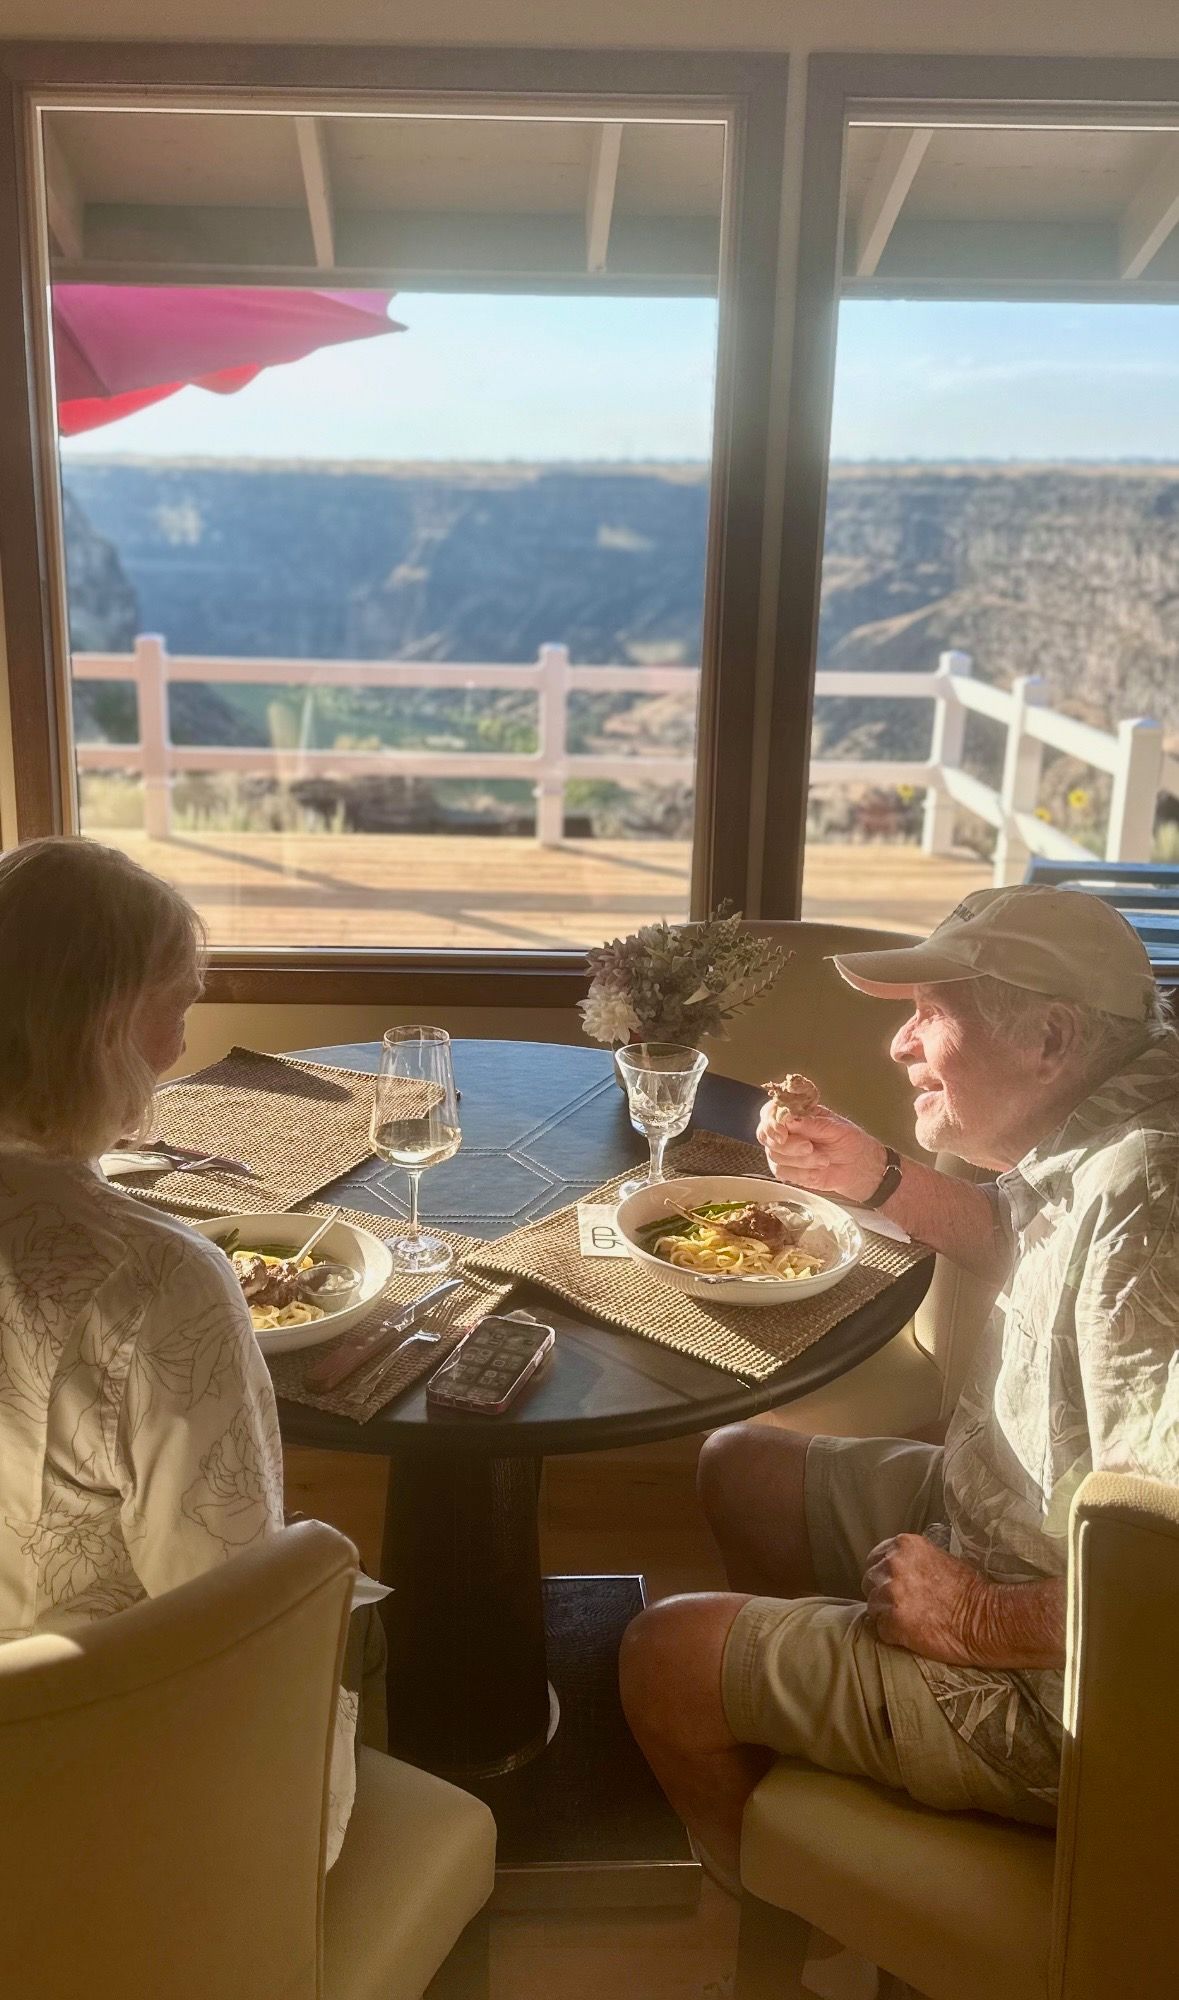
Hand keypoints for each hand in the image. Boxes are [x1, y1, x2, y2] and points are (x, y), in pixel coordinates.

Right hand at [757, 1097, 888, 1204]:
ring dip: (801, 1161)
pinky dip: (801, 1173)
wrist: (859, 1168)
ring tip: (823, 1160)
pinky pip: (782, 1172)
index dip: (771, 1122)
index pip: (770, 1112)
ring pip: (774, 1155)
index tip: (782, 1133)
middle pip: (765, 1135)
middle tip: (809, 1147)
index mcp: (797, 1113)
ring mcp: (784, 1150)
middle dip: (788, 1145)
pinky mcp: (787, 1169)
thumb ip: (812, 1123)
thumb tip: (789, 1119)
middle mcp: (786, 1130)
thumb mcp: (836, 1128)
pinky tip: (817, 1170)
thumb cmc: (851, 1142)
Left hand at [862, 1533, 983, 1665]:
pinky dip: (892, 1635)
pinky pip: (879, 1630)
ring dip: (887, 1616)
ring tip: (912, 1621)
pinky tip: (911, 1634)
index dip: (884, 1575)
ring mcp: (890, 1593)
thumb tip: (896, 1570)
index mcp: (904, 1545)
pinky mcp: (892, 1621)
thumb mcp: (937, 1557)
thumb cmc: (969, 1590)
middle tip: (905, 1606)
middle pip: (869, 1581)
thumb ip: (911, 1560)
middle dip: (882, 1594)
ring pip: (872, 1607)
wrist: (985, 1618)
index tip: (894, 1586)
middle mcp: (893, 1565)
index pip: (875, 1558)